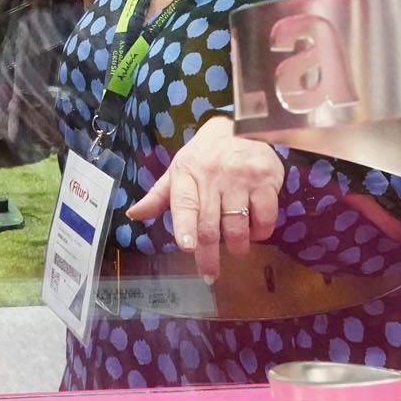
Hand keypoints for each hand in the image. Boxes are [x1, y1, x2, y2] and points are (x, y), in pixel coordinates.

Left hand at [126, 115, 283, 281]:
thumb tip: (133, 215)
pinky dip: (260, 231)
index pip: (184, 202)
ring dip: (237, 246)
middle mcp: (213, 174)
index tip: (188, 247)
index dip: (185, 226)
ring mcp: (241, 177)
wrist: (240, 126)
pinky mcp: (266, 179)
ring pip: (238, 225)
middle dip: (209, 255)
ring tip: (235, 249)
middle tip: (209, 274)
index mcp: (186, 173)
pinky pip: (265, 216)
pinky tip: (255, 231)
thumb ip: (159, 196)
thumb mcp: (179, 170)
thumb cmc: (204, 155)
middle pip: (210, 224)